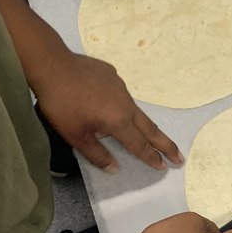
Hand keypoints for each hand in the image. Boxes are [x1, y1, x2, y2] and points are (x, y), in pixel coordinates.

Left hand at [32, 53, 180, 172]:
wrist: (52, 64)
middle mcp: (126, 104)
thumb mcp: (75, 135)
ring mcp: (120, 87)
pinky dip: (120, 105)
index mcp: (119, 121)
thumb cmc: (61, 103)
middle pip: (150, 128)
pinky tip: (107, 104)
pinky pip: (120, 94)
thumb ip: (96, 154)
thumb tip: (114, 168)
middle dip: (165, 144)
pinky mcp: (111, 75)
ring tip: (143, 133)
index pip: (139, 145)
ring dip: (142, 125)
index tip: (164, 166)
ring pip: (135, 110)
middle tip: (179, 156)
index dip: (152, 157)